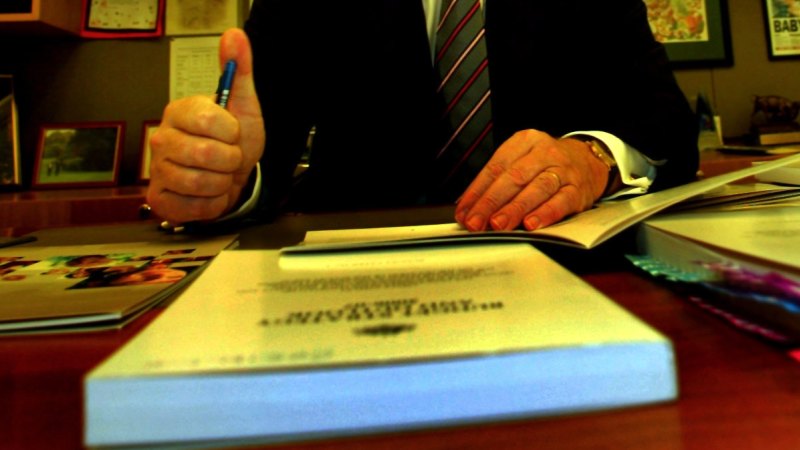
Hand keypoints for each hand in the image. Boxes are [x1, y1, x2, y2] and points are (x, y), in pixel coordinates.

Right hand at [146, 28, 264, 223]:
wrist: (232, 175)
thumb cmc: (233, 140)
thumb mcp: (242, 105)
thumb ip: (239, 71)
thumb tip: (234, 36)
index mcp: (181, 111)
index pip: (210, 121)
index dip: (232, 133)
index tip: (233, 133)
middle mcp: (163, 138)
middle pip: (206, 155)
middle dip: (230, 161)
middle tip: (229, 158)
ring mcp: (158, 169)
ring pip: (200, 183)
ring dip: (221, 183)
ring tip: (219, 175)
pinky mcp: (160, 198)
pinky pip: (192, 208)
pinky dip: (210, 204)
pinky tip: (209, 193)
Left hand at [454, 130, 608, 231]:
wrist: (590, 161)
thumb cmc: (546, 164)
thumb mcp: (522, 160)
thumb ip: (497, 181)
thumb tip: (469, 208)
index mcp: (525, 141)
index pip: (495, 167)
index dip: (477, 191)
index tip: (464, 211)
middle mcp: (545, 152)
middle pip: (514, 177)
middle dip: (491, 202)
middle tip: (476, 222)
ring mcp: (563, 170)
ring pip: (536, 189)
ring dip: (515, 209)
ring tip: (498, 224)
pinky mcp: (578, 189)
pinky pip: (561, 202)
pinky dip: (545, 214)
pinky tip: (531, 224)